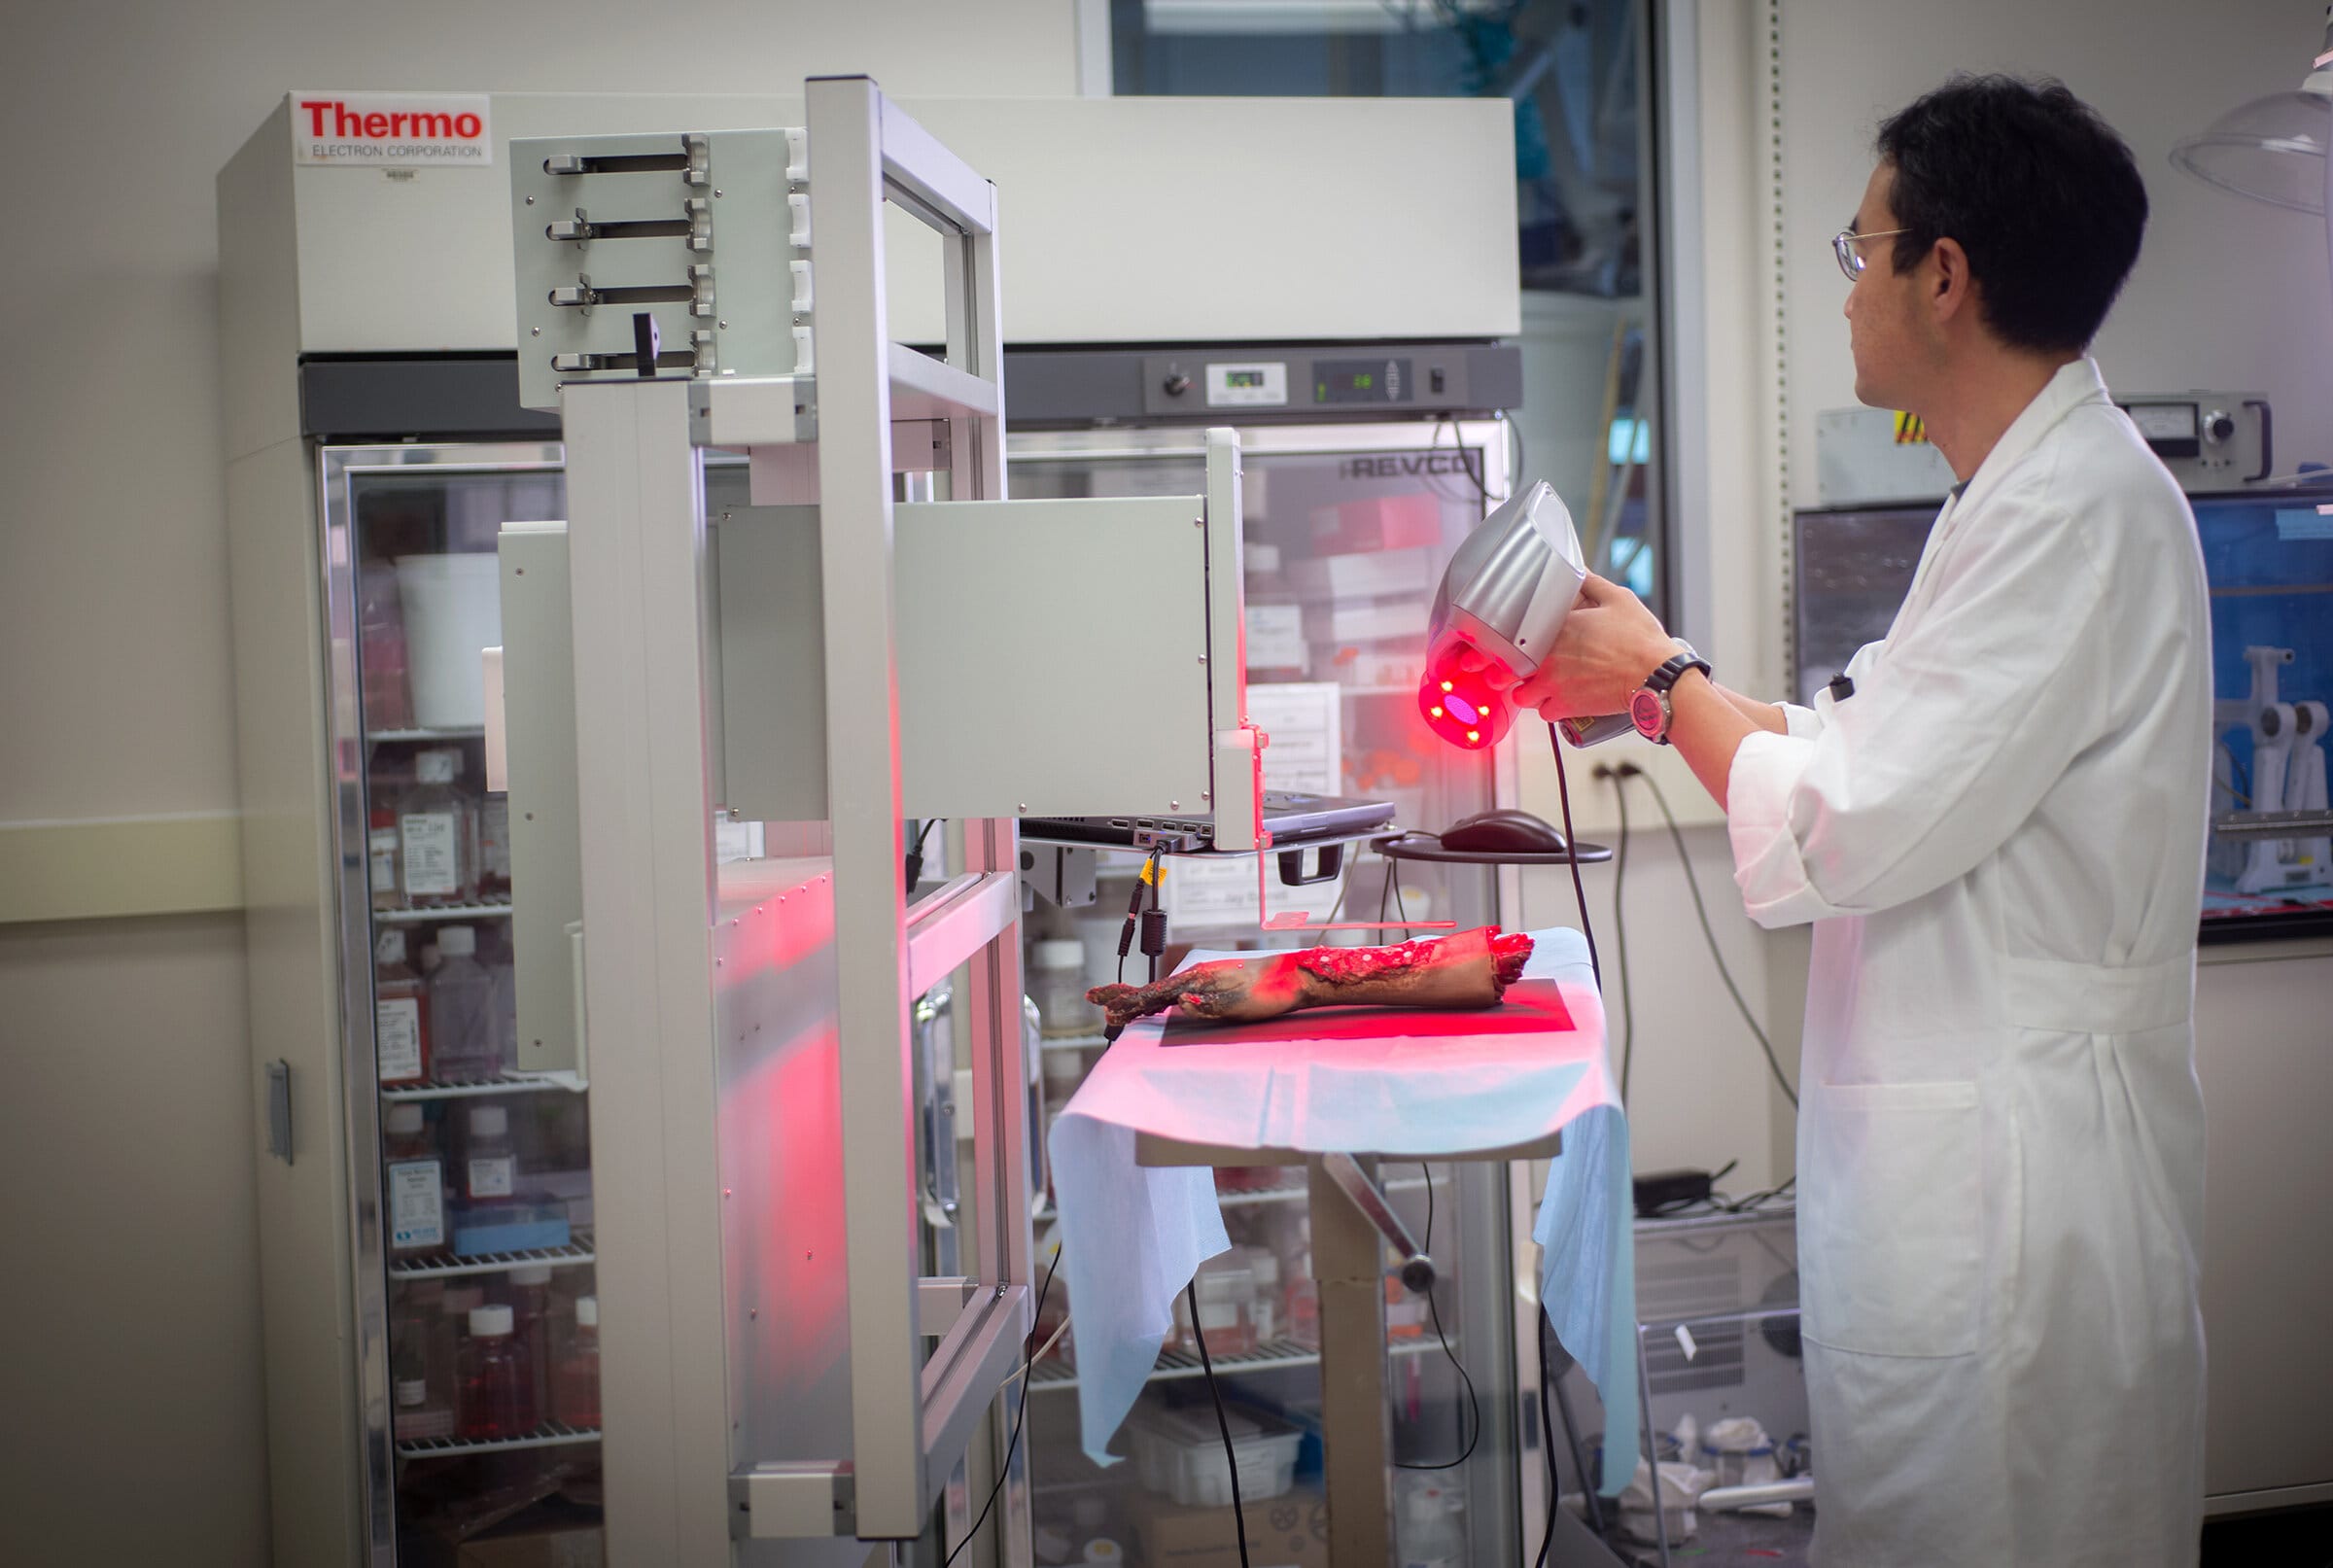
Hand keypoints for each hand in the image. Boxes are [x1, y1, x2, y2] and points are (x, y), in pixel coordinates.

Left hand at [1512, 574, 1676, 720]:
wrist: (1655, 675)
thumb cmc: (1640, 640)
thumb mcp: (1618, 599)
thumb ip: (1592, 583)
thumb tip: (1580, 570)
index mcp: (1558, 628)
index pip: (1523, 633)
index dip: (1524, 638)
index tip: (1530, 642)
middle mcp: (1550, 657)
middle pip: (1515, 667)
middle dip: (1519, 668)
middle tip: (1531, 668)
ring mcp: (1554, 683)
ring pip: (1523, 694)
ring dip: (1531, 691)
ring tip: (1545, 687)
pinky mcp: (1565, 707)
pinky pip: (1543, 713)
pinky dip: (1549, 709)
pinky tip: (1560, 702)